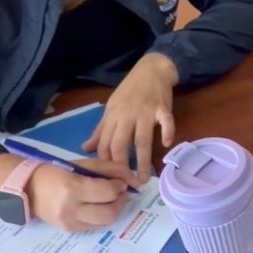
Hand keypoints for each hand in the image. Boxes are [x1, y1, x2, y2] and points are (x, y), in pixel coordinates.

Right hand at [27, 159, 137, 231]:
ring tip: (112, 200)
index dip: (120, 187)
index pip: (108, 192)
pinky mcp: (69, 231)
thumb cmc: (56, 172)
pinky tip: (99, 207)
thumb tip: (130, 176)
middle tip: (122, 193)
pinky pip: (94, 227)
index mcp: (73, 187)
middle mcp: (71, 208)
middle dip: (121, 202)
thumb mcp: (82, 164)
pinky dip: (101, 217)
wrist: (28, 189)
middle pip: (110, 212)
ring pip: (104, 223)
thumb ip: (108, 169)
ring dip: (114, 210)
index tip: (122, 182)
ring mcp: (69, 223)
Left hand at [83, 53, 177, 182]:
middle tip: (125, 184)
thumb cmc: (130, 90)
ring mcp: (146, 111)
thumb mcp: (112, 108)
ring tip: (144, 178)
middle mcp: (127, 115)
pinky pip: (166, 122)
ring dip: (143, 161)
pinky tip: (166, 144)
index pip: (105, 143)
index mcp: (112, 116)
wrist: (152, 69)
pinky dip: (167, 133)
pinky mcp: (162, 108)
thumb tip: (85, 148)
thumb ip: (100, 129)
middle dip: (122, 166)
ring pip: (142, 139)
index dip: (106, 162)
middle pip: (121, 144)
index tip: (109, 178)